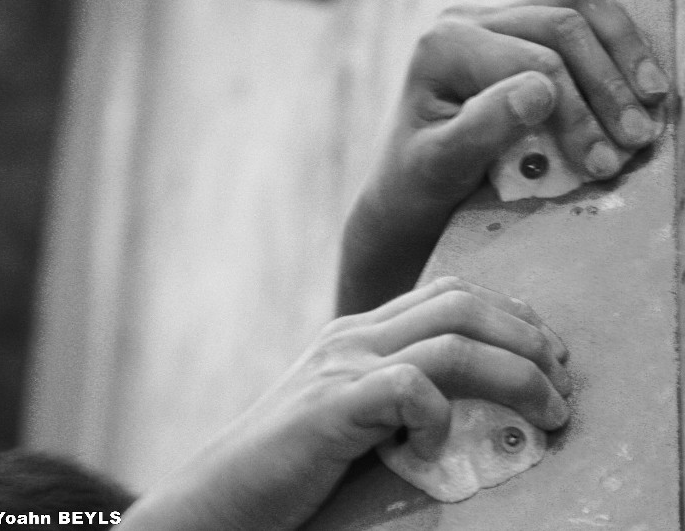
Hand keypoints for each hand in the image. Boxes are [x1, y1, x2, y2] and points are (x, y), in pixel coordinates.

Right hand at [119, 277, 570, 530]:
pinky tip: (438, 446)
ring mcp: (340, 367)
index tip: (549, 353)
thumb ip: (396, 393)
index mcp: (357, 333)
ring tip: (547, 412)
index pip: (447, 292)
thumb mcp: (350, 414)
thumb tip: (470, 403)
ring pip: (452, 338)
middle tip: (561, 378)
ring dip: (516, 374)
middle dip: (527, 334)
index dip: (510, 313)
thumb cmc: (290, 463)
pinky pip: (410, 388)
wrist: (223, 492)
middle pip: (460, 301)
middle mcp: (351, 337)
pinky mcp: (332, 406)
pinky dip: (442, 415)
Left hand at [339, 0, 669, 312]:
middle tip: (637, 141)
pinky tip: (643, 85)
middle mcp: (466, 19)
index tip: (602, 164)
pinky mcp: (520, 26)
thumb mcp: (440, 167)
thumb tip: (540, 90)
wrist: (411, 187)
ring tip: (655, 107)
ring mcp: (494, 17)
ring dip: (624, 54)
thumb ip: (482, 129)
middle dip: (608, 85)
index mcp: (443, 45)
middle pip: (562, 25)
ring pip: (578, 6)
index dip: (577, 111)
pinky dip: (618, 45)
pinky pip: (582, 14)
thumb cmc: (420, 182)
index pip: (532, 63)